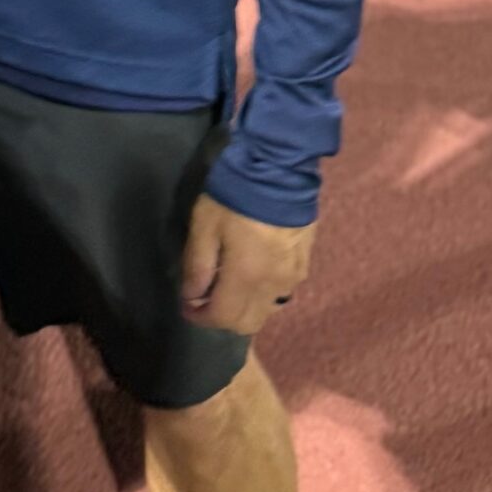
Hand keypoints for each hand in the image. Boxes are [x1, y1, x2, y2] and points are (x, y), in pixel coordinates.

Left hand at [180, 192, 315, 335]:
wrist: (279, 168)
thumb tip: (191, 296)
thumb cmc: (235, 195)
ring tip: (227, 284)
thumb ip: (198, 265)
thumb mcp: (205, 225)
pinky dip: (263, 292)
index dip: (201, 318)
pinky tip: (252, 271)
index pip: (223, 318)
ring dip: (245, 306)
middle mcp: (274, 286)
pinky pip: (282, 292)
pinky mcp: (304, 263)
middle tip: (205, 298)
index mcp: (247, 278)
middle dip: (223, 317)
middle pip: (249, 323)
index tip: (186, 306)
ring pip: (267, 310)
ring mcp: (293, 276)